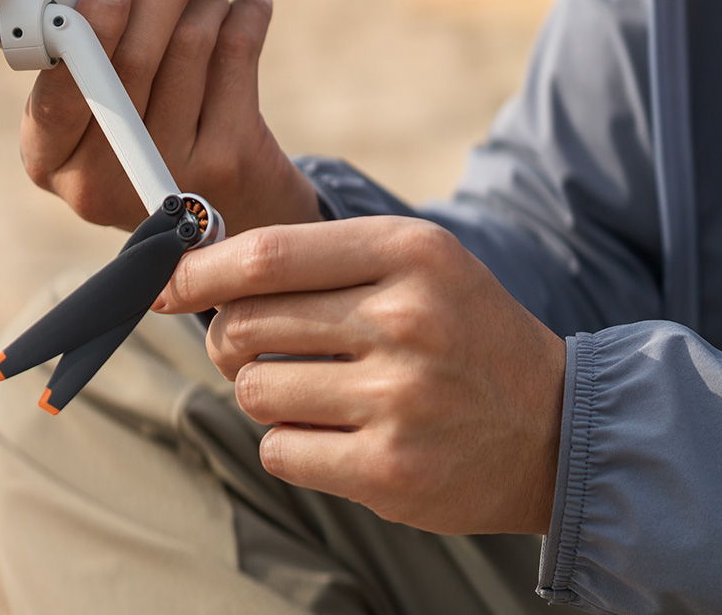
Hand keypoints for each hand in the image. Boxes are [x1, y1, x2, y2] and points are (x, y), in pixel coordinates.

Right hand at [20, 0, 320, 233]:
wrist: (220, 220)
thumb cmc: (143, 147)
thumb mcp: (91, 120)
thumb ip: (87, 63)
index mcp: (50, 160)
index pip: (57, 93)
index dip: (89, 29)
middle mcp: (101, 180)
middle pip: (134, 59)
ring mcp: (169, 173)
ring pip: (190, 48)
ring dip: (206, 0)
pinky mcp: (228, 161)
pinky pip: (237, 58)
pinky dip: (246, 16)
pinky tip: (249, 4)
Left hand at [154, 216, 564, 535]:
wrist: (556, 428)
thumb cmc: (462, 334)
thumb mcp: (413, 265)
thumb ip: (316, 259)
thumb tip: (193, 275)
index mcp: (408, 252)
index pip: (265, 256)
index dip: (197, 271)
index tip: (165, 284)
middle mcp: (405, 319)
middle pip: (246, 324)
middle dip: (227, 339)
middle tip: (252, 348)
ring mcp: (399, 399)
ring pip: (255, 390)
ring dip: (265, 394)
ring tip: (318, 392)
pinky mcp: (389, 469)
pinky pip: (280, 450)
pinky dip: (290, 444)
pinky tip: (337, 434)